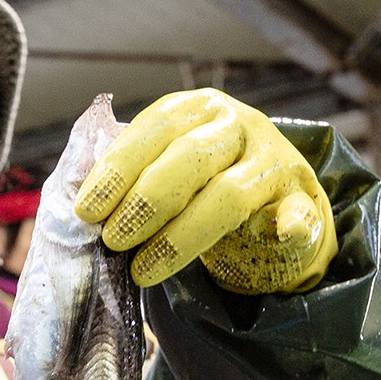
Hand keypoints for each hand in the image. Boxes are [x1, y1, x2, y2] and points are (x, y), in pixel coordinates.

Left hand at [74, 88, 336, 294]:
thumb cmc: (202, 181)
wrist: (276, 196)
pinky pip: (300, 215)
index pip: (154, 130)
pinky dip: (292, 226)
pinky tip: (279, 237)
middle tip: (112, 240)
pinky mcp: (304, 200)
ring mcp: (275, 162)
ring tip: (143, 270)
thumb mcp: (166, 163)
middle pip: (191, 159)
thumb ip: (129, 175)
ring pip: (231, 195)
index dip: (117, 171)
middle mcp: (239, 126)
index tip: (87, 210)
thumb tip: (76, 206)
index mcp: (197, 109)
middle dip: (145, 203)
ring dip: (182, 236)